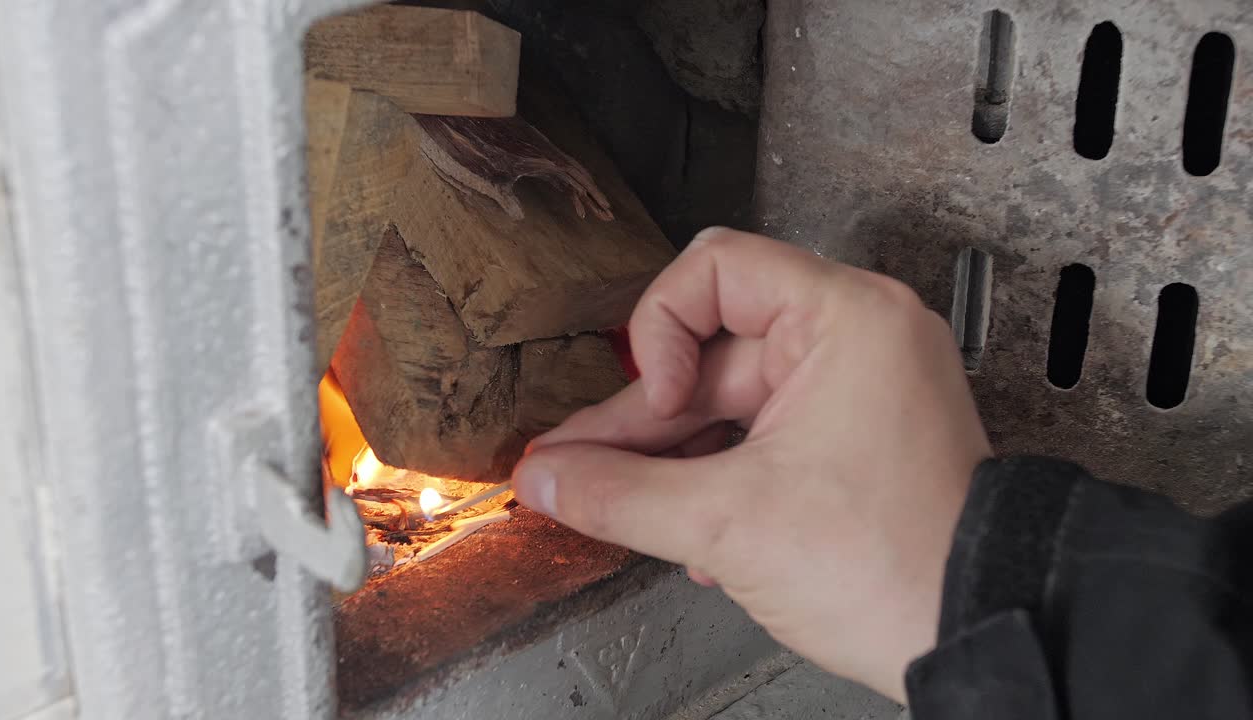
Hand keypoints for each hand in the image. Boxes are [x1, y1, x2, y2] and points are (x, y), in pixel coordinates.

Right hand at [510, 228, 989, 701]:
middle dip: (642, 420)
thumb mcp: (728, 524)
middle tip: (576, 466)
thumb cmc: (895, 567)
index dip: (659, 331)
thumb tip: (547, 480)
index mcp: (845, 319)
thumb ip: (618, 494)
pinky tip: (691, 535)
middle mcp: (858, 338)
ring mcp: (859, 390)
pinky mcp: (857, 437)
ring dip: (675, 459)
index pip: (713, 270)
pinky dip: (722, 476)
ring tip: (621, 508)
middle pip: (711, 351)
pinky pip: (766, 435)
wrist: (982, 634)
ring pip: (733, 402)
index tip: (653, 403)